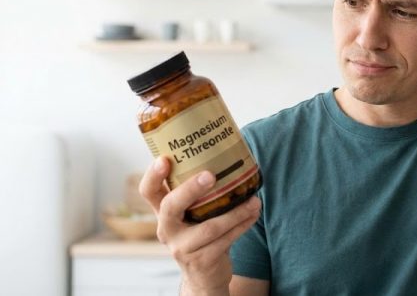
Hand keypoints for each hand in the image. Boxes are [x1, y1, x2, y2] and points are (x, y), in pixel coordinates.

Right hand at [139, 156, 261, 293]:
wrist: (205, 275)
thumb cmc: (202, 234)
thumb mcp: (194, 215)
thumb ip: (201, 193)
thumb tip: (230, 155)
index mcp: (163, 213)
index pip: (149, 192)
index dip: (153, 176)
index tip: (164, 159)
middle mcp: (167, 230)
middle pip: (171, 206)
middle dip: (190, 189)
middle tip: (210, 175)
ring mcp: (181, 247)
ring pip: (209, 227)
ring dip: (235, 212)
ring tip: (254, 200)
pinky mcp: (200, 261)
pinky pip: (225, 239)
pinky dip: (242, 224)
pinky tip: (254, 213)